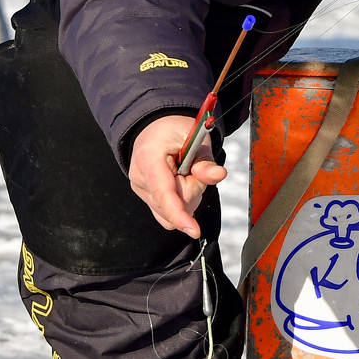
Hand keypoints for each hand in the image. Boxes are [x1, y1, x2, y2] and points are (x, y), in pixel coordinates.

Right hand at [126, 112, 225, 238]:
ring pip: (172, 213)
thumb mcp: (194, 137)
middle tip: (193, 167)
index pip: (163, 193)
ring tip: (184, 172)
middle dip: (193, 190)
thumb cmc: (174, 131)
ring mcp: (140, 191)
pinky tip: (179, 183)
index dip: (179, 214)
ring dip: (187, 196)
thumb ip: (205, 160)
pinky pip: (167, 213)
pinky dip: (180, 202)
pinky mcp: (145, 199)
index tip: (194, 230)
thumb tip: (218, 175)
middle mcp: (139, 178)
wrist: (155, 128)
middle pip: (174, 206)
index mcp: (148, 158)